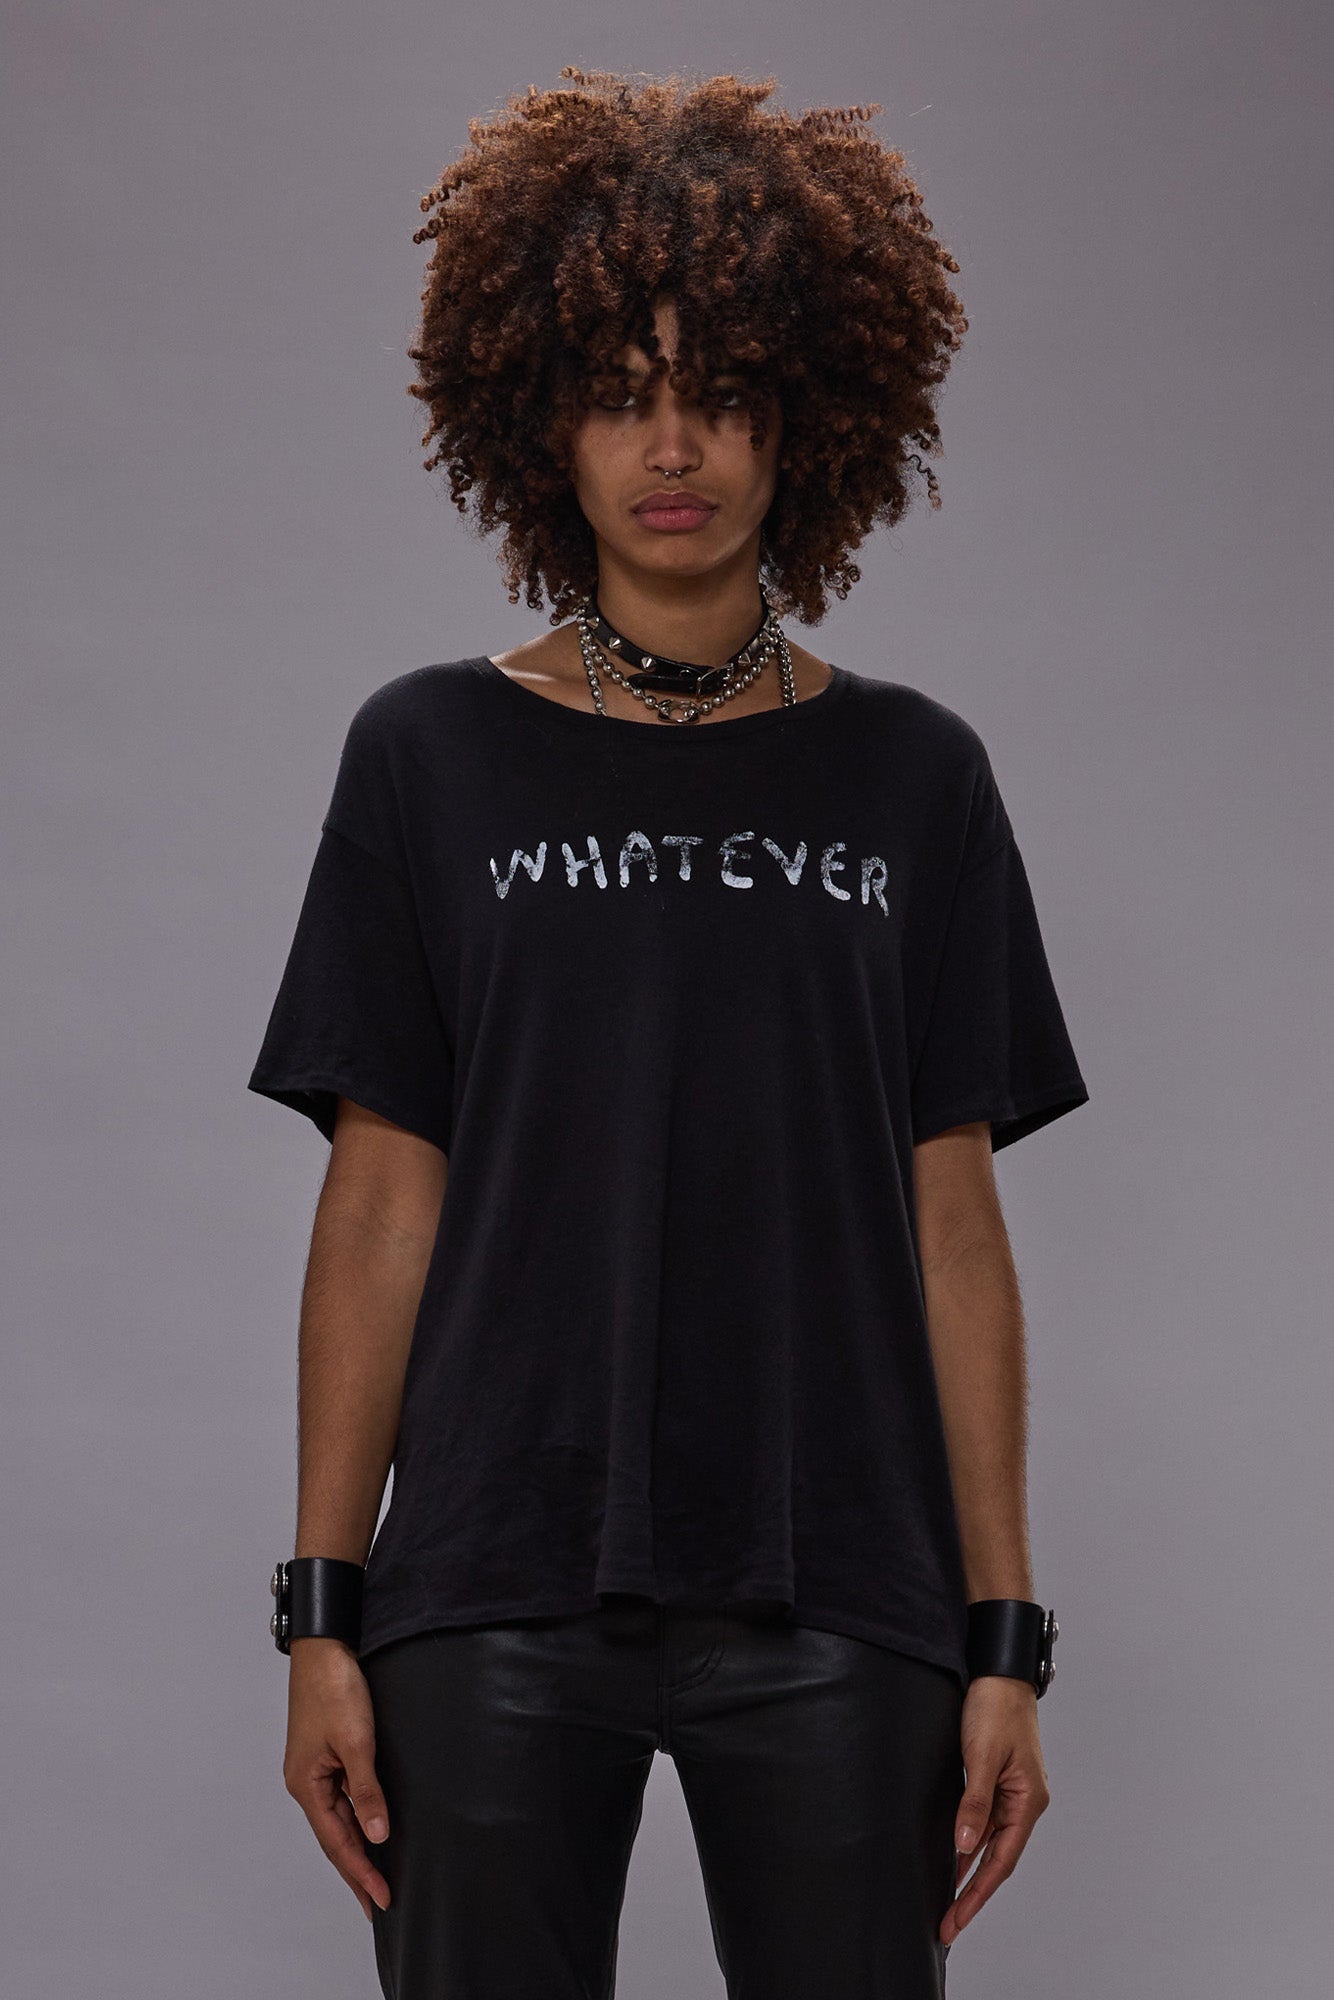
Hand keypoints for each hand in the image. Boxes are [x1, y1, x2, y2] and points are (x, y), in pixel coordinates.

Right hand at [283, 1638, 391, 1920]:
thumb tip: (378, 1835)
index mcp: (307, 1785)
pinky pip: (342, 1797)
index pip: (338, 1842)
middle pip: (335, 1837)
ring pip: (339, 1818)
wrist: (325, 1647)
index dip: (360, 1873)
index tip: (380, 1900)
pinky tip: (370, 1829)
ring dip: (358, 1847)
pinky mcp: (326, 1754)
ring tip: (376, 1877)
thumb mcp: (356, 1742)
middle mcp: (306, 1783)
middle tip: (378, 1903)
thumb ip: (367, 1791)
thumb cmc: (334, 1688)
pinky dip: (357, 1818)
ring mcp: (315, 1769)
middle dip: (357, 1871)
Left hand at [939, 1674, 1050, 1945]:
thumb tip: (963, 1845)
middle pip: (996, 1859)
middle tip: (947, 1924)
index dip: (977, 1894)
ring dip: (968, 1871)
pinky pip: (983, 1822)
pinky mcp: (997, 1782)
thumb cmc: (996, 1708)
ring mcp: (1011, 1793)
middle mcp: (1023, 1803)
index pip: (1001, 1861)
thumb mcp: (981, 1755)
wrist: (999, 1672)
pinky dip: (968, 1843)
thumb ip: (974, 1802)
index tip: (956, 1919)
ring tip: (946, 1903)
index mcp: (1028, 1801)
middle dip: (971, 1893)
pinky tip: (952, 1857)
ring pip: (988, 1843)